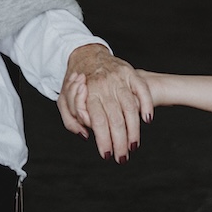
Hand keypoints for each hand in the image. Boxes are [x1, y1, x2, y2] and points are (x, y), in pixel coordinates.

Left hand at [57, 44, 153, 162]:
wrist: (86, 54)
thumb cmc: (75, 81)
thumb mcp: (64, 100)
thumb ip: (71, 120)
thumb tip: (86, 135)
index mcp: (88, 92)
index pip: (98, 121)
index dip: (104, 140)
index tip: (107, 155)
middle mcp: (105, 86)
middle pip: (116, 119)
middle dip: (120, 142)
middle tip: (122, 158)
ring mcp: (119, 79)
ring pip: (130, 108)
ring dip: (134, 130)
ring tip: (133, 146)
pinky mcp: (130, 73)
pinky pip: (142, 89)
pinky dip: (147, 104)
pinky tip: (147, 119)